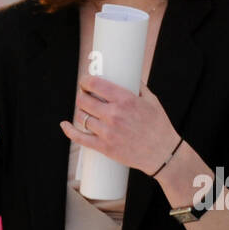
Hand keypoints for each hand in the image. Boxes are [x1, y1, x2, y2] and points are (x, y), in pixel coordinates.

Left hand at [60, 73, 178, 175]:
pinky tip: (65, 125)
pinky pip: (80, 137)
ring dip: (80, 112)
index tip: (85, 81)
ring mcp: (108, 132)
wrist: (163, 154)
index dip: (85, 80)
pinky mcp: (105, 147)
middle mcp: (114, 114)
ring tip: (85, 111)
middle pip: (84, 100)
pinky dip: (69, 130)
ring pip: (82, 117)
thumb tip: (130, 76)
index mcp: (125, 99)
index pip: (95, 84)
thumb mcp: (152, 101)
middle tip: (84, 96)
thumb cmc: (159, 127)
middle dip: (81, 95)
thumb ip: (138, 87)